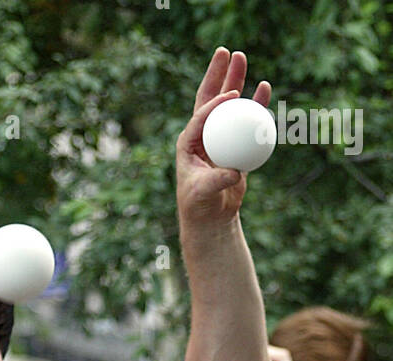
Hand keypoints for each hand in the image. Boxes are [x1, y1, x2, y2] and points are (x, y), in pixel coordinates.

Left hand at [176, 48, 270, 227]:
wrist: (211, 217)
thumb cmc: (199, 205)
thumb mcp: (203, 194)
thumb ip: (216, 181)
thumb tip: (234, 172)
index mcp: (188, 141)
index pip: (200, 115)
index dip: (215, 103)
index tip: (231, 94)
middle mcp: (202, 134)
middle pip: (211, 97)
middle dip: (218, 74)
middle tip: (227, 52)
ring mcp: (219, 136)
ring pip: (229, 104)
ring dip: (237, 80)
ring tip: (242, 56)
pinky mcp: (234, 143)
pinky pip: (246, 119)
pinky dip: (255, 103)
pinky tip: (264, 87)